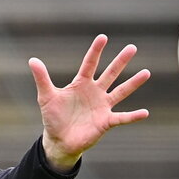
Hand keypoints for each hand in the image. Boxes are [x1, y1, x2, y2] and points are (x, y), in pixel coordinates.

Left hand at [30, 35, 149, 171]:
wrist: (58, 140)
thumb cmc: (53, 118)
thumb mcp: (47, 96)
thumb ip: (42, 78)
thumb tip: (32, 60)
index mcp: (81, 84)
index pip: (90, 64)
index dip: (96, 51)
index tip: (103, 37)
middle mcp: (95, 92)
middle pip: (110, 74)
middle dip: (120, 61)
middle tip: (132, 47)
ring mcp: (102, 106)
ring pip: (120, 92)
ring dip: (133, 83)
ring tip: (146, 72)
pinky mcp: (106, 121)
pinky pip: (122, 117)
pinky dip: (133, 116)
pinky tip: (145, 112)